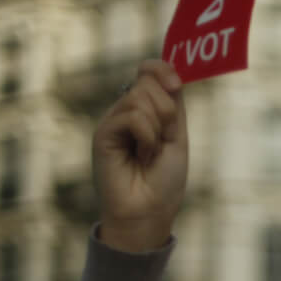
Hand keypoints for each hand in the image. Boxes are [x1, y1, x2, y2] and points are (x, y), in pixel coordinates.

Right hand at [93, 59, 186, 252]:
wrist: (148, 212)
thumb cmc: (164, 180)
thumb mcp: (176, 138)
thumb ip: (173, 106)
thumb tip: (172, 73)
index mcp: (146, 111)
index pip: (149, 72)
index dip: (162, 69)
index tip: (177, 84)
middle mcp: (126, 112)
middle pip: (148, 83)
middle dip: (166, 111)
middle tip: (164, 139)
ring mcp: (113, 121)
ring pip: (140, 97)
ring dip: (157, 128)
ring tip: (150, 153)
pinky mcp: (103, 133)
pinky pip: (132, 116)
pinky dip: (147, 136)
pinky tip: (142, 155)